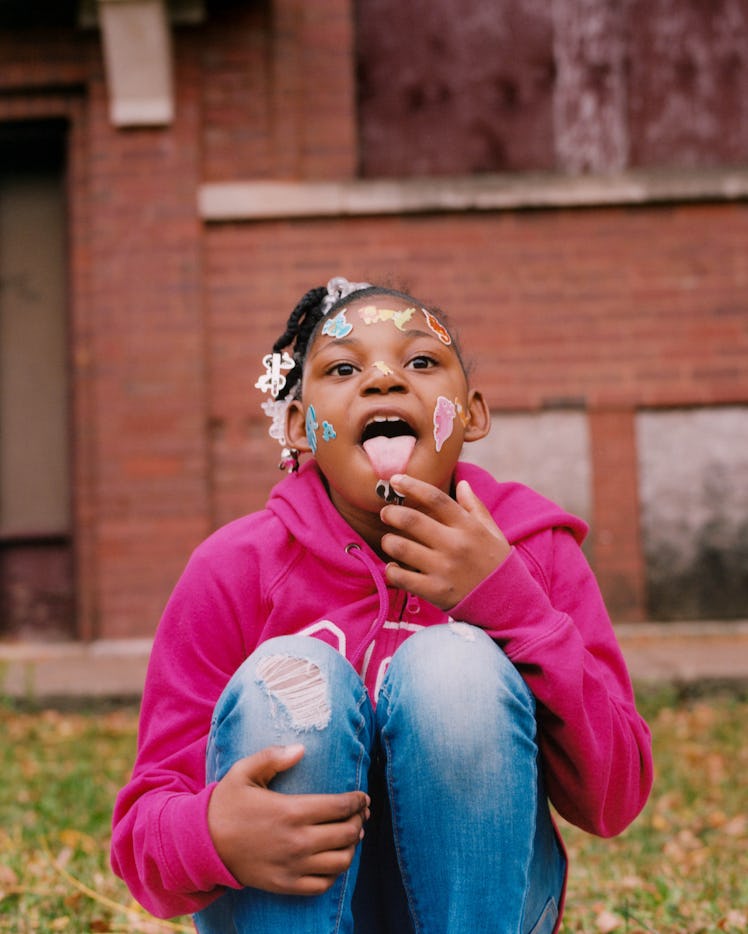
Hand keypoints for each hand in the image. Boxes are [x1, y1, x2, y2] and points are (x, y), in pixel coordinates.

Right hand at [207, 744, 369, 894]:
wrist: (203, 845)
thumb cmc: (226, 804)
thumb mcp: (244, 772)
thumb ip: (273, 756)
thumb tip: (301, 749)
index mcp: (291, 811)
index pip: (340, 807)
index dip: (357, 801)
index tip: (363, 797)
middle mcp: (297, 841)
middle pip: (347, 834)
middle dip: (359, 821)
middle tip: (360, 813)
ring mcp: (293, 866)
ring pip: (341, 861)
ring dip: (352, 847)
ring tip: (351, 835)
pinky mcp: (286, 884)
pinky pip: (322, 884)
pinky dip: (334, 872)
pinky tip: (332, 858)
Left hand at [380, 475, 510, 609]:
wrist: (508, 603)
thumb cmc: (496, 563)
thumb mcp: (491, 532)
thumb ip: (475, 507)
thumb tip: (462, 483)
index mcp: (468, 527)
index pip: (435, 498)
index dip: (412, 485)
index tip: (395, 480)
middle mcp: (455, 545)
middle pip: (412, 520)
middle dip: (391, 513)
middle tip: (385, 513)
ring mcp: (444, 569)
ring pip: (401, 547)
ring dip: (388, 541)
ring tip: (389, 541)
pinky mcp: (435, 591)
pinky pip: (402, 577)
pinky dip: (391, 570)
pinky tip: (393, 567)